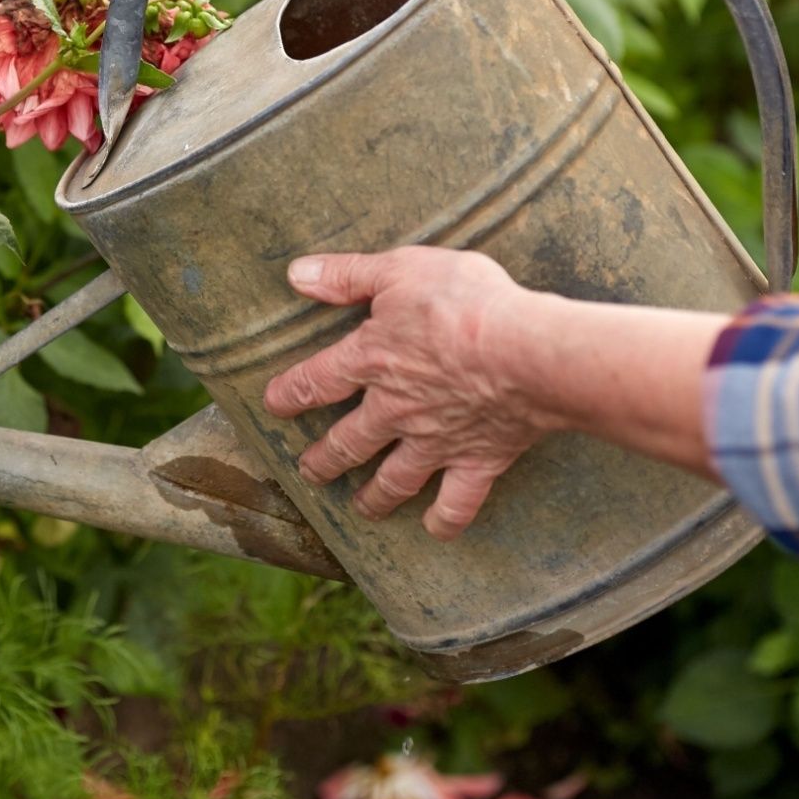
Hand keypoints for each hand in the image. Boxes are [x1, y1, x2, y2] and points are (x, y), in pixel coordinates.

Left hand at [262, 248, 552, 539]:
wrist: (525, 353)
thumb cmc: (466, 303)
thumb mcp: (401, 269)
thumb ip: (349, 274)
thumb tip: (297, 274)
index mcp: (371, 360)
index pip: (316, 381)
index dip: (290, 393)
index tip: (274, 405)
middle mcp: (395, 410)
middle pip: (349, 443)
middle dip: (324, 459)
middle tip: (309, 472)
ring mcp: (435, 442)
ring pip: (394, 480)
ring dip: (373, 497)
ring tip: (360, 507)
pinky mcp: (477, 461)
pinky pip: (456, 503)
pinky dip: (444, 520)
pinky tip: (435, 529)